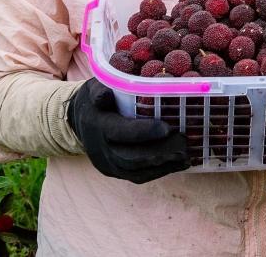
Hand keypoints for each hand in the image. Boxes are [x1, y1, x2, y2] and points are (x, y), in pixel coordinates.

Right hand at [66, 78, 188, 183]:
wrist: (79, 120)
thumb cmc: (95, 99)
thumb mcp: (95, 88)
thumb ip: (100, 91)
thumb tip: (105, 95)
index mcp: (98, 125)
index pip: (121, 132)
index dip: (144, 131)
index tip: (168, 128)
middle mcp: (101, 150)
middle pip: (131, 157)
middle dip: (160, 152)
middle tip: (184, 143)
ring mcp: (107, 164)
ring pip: (136, 171)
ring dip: (163, 165)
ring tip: (185, 156)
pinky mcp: (115, 172)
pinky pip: (137, 176)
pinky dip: (159, 172)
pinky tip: (177, 164)